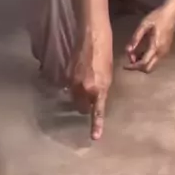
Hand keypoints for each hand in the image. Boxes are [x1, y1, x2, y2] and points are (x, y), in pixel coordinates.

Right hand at [67, 25, 112, 139]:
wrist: (92, 37)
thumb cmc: (105, 54)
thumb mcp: (108, 75)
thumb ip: (102, 91)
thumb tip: (96, 100)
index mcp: (98, 89)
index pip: (97, 111)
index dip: (96, 125)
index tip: (95, 137)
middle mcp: (84, 88)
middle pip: (82, 107)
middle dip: (85, 106)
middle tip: (91, 98)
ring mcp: (72, 82)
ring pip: (74, 98)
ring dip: (79, 96)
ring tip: (86, 84)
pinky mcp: (65, 75)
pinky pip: (69, 87)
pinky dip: (73, 86)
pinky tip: (79, 75)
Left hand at [125, 5, 174, 72]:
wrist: (171, 13)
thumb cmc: (158, 17)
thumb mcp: (144, 25)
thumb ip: (135, 38)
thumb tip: (128, 50)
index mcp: (156, 47)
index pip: (143, 63)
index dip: (132, 67)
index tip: (124, 65)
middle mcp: (162, 53)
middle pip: (148, 69)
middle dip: (137, 67)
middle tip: (129, 59)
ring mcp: (165, 52)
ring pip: (152, 66)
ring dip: (142, 64)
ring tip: (133, 54)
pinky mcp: (165, 50)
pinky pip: (155, 61)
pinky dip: (146, 60)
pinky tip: (140, 52)